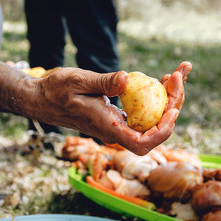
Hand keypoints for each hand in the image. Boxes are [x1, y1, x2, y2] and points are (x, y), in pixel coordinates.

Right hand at [37, 63, 190, 155]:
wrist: (43, 99)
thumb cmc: (56, 90)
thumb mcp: (77, 80)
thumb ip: (103, 82)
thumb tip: (127, 79)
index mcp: (105, 126)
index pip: (141, 143)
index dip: (162, 131)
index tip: (172, 109)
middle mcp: (114, 131)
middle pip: (154, 132)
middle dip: (172, 106)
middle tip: (177, 76)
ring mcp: (116, 126)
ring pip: (151, 123)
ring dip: (167, 102)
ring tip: (172, 77)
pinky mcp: (116, 118)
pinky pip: (143, 115)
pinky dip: (155, 100)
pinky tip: (158, 83)